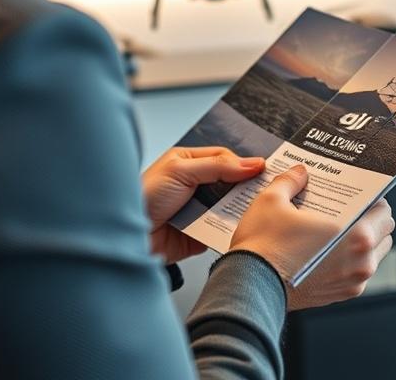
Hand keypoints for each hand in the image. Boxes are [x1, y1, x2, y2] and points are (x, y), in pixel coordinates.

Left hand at [142, 146, 264, 262]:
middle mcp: (195, 185)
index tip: (264, 170)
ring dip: (240, 209)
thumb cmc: (144, 196)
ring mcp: (198, 210)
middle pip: (231, 183)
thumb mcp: (180, 170)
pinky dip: (231, 229)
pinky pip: (222, 229)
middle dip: (246, 187)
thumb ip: (217, 166)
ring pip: (229, 207)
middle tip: (267, 190)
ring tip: (258, 209)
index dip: (245, 165)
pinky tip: (242, 228)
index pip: (225, 159)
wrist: (128, 237)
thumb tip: (251, 163)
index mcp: (189, 163)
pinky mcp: (199, 234)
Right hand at [229, 165, 394, 308]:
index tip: (358, 195)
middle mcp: (362, 261)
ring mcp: (352, 282)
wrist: (247, 288)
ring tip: (336, 230)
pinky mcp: (338, 296)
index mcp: (357, 235)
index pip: (384, 211)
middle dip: (370, 220)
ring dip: (362, 242)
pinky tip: (325, 249)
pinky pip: (355, 273)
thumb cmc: (262, 246)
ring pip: (373, 256)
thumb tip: (299, 172)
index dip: (372, 199)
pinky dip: (347, 261)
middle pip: (383, 233)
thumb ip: (291, 180)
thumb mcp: (272, 200)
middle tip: (348, 210)